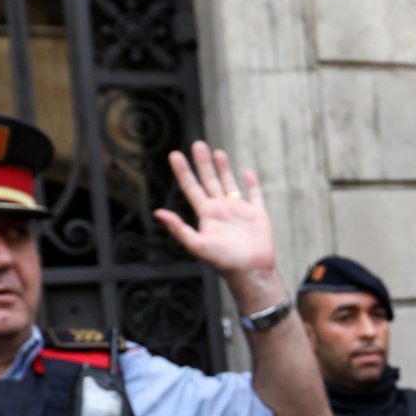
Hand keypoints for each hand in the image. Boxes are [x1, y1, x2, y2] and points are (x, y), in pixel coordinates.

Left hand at [154, 143, 278, 290]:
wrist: (251, 271)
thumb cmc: (224, 262)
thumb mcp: (197, 245)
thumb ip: (178, 229)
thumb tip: (158, 213)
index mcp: (206, 215)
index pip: (191, 188)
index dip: (183, 171)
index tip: (175, 155)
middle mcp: (221, 210)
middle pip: (209, 181)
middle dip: (203, 163)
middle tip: (197, 144)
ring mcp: (239, 211)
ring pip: (229, 184)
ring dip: (223, 168)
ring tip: (218, 152)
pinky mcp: (257, 215)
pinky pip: (254, 195)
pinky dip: (251, 184)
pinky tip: (247, 173)